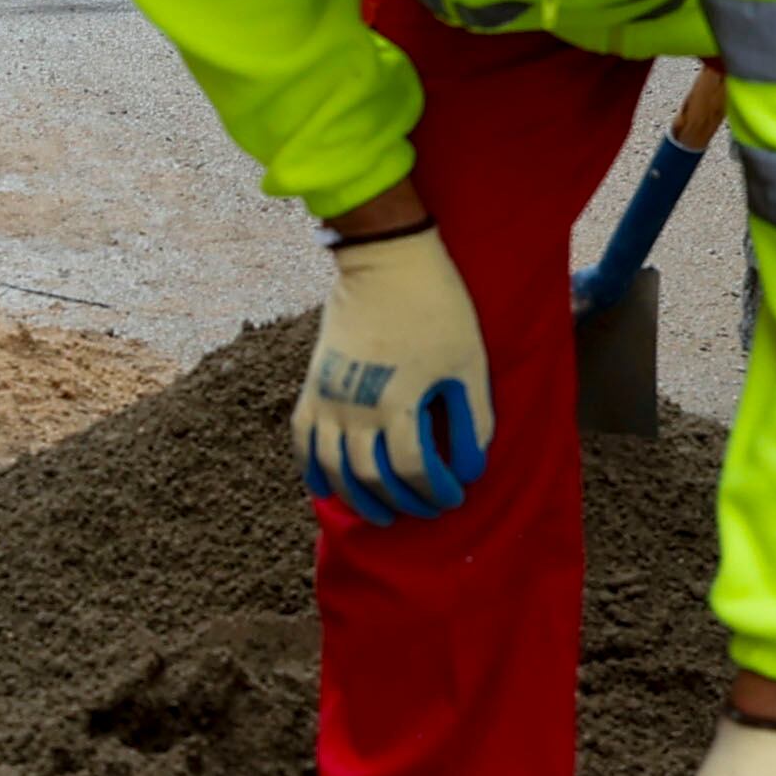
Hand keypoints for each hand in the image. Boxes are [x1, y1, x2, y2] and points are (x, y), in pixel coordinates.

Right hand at [294, 225, 490, 520]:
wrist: (385, 262)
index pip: (413, 469)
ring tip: (379, 513)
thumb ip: (473, 419)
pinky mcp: (312, 385)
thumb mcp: (469, 363)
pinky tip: (324, 488)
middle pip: (371, 477)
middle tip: (424, 509)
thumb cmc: (438, 309)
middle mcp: (356, 408)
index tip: (455, 495)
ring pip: (333, 467)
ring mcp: (328, 397)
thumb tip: (471, 468)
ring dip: (356, 498)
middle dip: (401, 501)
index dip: (436, 490)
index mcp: (399, 401)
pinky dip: (311, 469)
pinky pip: (302, 439)